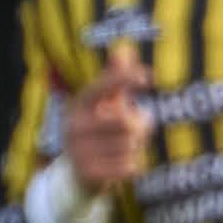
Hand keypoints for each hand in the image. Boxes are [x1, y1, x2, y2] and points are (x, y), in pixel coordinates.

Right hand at [65, 49, 152, 192]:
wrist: (78, 175)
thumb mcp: (104, 104)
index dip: (124, 79)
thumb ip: (115, 78)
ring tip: (122, 150)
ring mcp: (79, 151)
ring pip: (130, 146)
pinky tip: (121, 166)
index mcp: (79, 105)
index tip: (147, 76)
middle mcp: (75, 126)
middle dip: (138, 128)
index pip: (102, 86)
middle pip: (126, 122)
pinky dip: (133, 166)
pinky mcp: (88, 174)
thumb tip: (125, 46)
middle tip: (133, 133)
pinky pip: (129, 167)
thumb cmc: (99, 132)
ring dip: (135, 148)